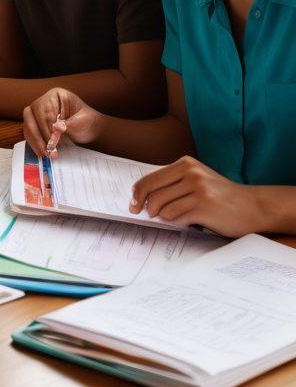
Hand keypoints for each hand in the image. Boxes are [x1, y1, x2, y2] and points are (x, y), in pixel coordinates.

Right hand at [22, 88, 102, 156]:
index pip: (43, 109)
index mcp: (55, 96)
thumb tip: (55, 129)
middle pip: (30, 115)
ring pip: (27, 125)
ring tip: (46, 153)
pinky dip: (34, 143)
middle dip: (38, 134)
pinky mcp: (37, 125)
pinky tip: (42, 151)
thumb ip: (68, 124)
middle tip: (47, 149)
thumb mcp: (82, 121)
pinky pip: (29, 133)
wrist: (90, 129)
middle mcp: (43, 102)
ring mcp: (38, 113)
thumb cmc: (87, 122)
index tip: (52, 140)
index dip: (46, 125)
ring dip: (35, 141)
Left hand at [130, 156, 266, 236]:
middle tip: (143, 214)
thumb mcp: (197, 180)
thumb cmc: (221, 196)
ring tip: (173, 217)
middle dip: (144, 206)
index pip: (150, 178)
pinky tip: (186, 221)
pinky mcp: (204, 206)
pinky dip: (176, 222)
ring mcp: (198, 189)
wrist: (254, 206)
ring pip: (162, 206)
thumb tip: (142, 198)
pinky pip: (177, 217)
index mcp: (185, 164)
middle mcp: (191, 173)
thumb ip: (173, 184)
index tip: (132, 204)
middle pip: (152, 192)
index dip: (136, 193)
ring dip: (163, 216)